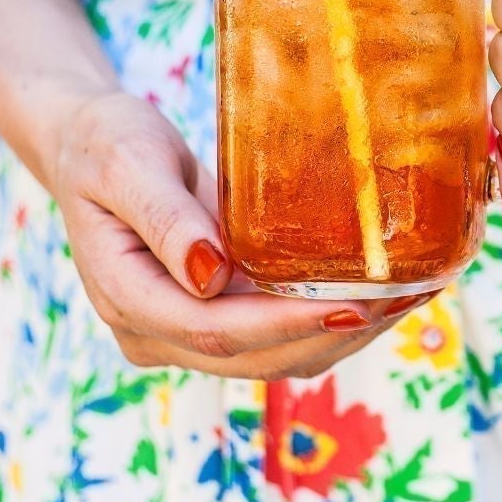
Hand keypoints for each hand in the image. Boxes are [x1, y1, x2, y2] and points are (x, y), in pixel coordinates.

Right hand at [48, 93, 427, 378]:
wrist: (92, 146)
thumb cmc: (105, 144)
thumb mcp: (126, 163)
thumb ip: (165, 218)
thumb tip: (210, 275)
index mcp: (127, 299)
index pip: (216, 332)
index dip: (286, 325)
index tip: (351, 306)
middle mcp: (156, 331)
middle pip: (255, 357)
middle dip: (332, 334)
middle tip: (403, 299)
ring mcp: (186, 330)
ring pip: (275, 356)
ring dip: (344, 334)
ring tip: (409, 296)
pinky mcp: (217, 315)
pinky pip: (279, 333)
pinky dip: (331, 319)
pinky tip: (381, 291)